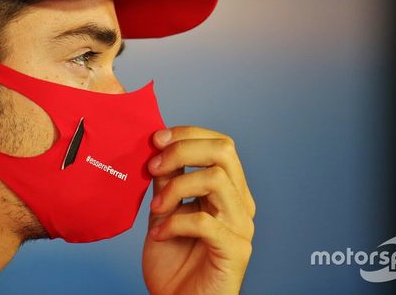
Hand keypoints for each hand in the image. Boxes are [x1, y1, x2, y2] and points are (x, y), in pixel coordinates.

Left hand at [142, 126, 255, 294]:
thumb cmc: (173, 262)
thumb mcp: (163, 211)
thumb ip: (166, 181)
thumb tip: (157, 147)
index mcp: (228, 190)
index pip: (220, 143)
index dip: (188, 133)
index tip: (156, 139)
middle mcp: (240, 203)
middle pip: (224, 151)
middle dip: (183, 149)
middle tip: (154, 165)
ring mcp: (241, 226)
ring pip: (216, 179)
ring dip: (177, 186)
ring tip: (155, 207)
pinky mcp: (235, 249)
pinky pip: (204, 221)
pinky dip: (174, 222)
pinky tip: (158, 234)